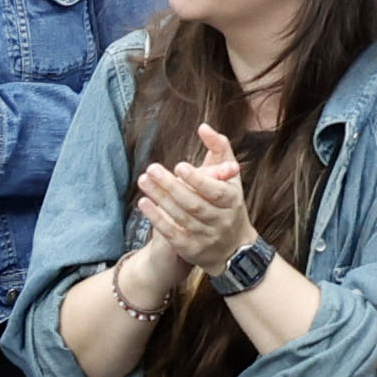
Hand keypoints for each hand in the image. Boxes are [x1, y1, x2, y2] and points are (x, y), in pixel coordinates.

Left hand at [130, 132, 252, 281]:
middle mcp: (221, 220)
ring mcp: (206, 237)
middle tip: (151, 169)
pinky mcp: (191, 249)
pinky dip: (157, 219)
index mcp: (231, 200)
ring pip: (181, 217)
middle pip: (194, 204)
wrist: (232, 247)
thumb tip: (203, 127)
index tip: (179, 166)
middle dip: (171, 186)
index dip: (197, 179)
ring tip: (143, 181)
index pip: (214, 190)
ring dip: (160, 198)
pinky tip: (143, 203)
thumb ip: (220, 149)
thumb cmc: (228, 202)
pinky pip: (172, 234)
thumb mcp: (230, 175)